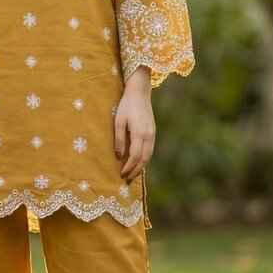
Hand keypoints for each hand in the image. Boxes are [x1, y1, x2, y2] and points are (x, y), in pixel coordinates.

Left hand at [114, 67, 154, 182]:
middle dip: (135, 170)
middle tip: (127, 178)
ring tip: (133, 174)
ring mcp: (152, 134)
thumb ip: (119, 139)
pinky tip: (139, 162)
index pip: (135, 156)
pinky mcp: (153, 131)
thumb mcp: (118, 121)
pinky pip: (150, 149)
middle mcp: (148, 135)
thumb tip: (119, 156)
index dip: (129, 167)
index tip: (121, 174)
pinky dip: (145, 158)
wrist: (140, 93)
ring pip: (149, 155)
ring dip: (141, 166)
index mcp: (139, 133)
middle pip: (144, 159)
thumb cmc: (126, 106)